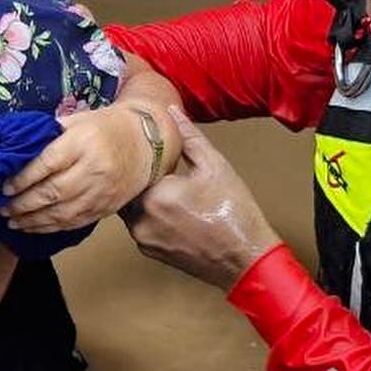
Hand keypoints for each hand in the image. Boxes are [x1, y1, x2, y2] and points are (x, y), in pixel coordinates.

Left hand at [2, 105, 164, 231]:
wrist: (146, 143)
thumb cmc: (106, 128)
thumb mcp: (77, 121)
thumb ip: (48, 135)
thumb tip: (13, 151)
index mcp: (83, 142)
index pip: (47, 164)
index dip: (23, 179)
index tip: (5, 187)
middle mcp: (93, 169)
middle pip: (53, 192)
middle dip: (24, 204)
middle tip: (4, 208)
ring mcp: (101, 192)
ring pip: (63, 213)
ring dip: (34, 221)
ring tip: (14, 222)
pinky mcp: (106, 208)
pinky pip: (75, 222)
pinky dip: (52, 228)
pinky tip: (35, 227)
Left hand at [126, 107, 279, 289]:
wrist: (245, 259)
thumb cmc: (234, 213)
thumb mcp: (215, 166)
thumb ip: (189, 137)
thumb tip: (173, 112)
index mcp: (154, 196)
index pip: (129, 166)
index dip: (137, 153)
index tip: (144, 143)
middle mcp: (141, 220)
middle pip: (125, 188)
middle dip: (136, 174)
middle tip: (153, 162)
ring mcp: (143, 238)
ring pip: (129, 207)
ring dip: (141, 194)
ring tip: (162, 182)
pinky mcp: (149, 251)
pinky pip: (138, 225)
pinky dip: (147, 213)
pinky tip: (169, 207)